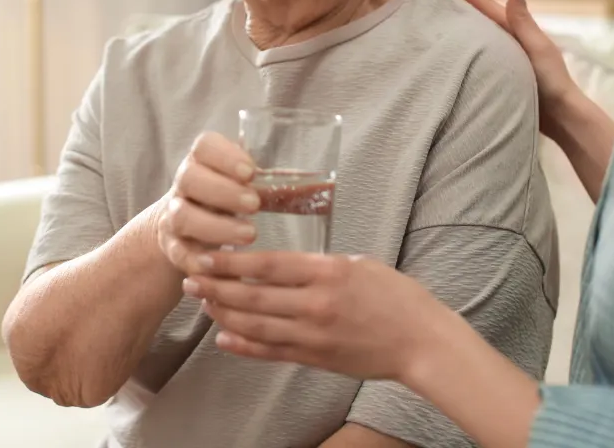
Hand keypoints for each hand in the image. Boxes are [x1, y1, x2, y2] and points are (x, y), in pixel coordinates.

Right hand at [156, 132, 260, 275]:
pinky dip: (201, 259)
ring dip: (215, 226)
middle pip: (190, 178)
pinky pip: (180, 253)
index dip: (225, 156)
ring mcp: (174, 216)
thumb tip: (317, 189)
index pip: (205, 146)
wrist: (187, 229)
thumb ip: (266, 181)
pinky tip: (223, 265)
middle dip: (223, 191)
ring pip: (183, 216)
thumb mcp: (243, 185)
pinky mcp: (174, 247)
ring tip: (249, 234)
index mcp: (203, 161)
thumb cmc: (228, 200)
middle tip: (254, 204)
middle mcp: (185, 185)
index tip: (250, 171)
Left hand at [183, 250, 444, 381]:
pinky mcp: (317, 358)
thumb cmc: (396, 297)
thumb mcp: (358, 264)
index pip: (267, 265)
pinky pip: (272, 352)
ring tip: (203, 303)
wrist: (422, 342)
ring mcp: (315, 335)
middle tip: (190, 279)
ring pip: (257, 325)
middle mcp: (316, 304)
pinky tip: (224, 338)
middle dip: (217, 288)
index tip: (206, 256)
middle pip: (254, 296)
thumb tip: (279, 265)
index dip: (231, 262)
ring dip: (225, 314)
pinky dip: (245, 346)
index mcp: (327, 272)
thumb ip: (318, 266)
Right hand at [442, 0, 578, 134]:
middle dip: (462, 7)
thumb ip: (523, 20)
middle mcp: (512, 43)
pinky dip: (469, 50)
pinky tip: (456, 54)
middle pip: (482, 20)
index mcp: (519, 32)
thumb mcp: (537, 48)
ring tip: (441, 22)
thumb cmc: (552, 82)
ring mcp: (507, 60)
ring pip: (481, 39)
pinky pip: (481, 58)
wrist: (562, 118)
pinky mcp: (503, 77)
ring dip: (464, 28)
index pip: (487, 8)